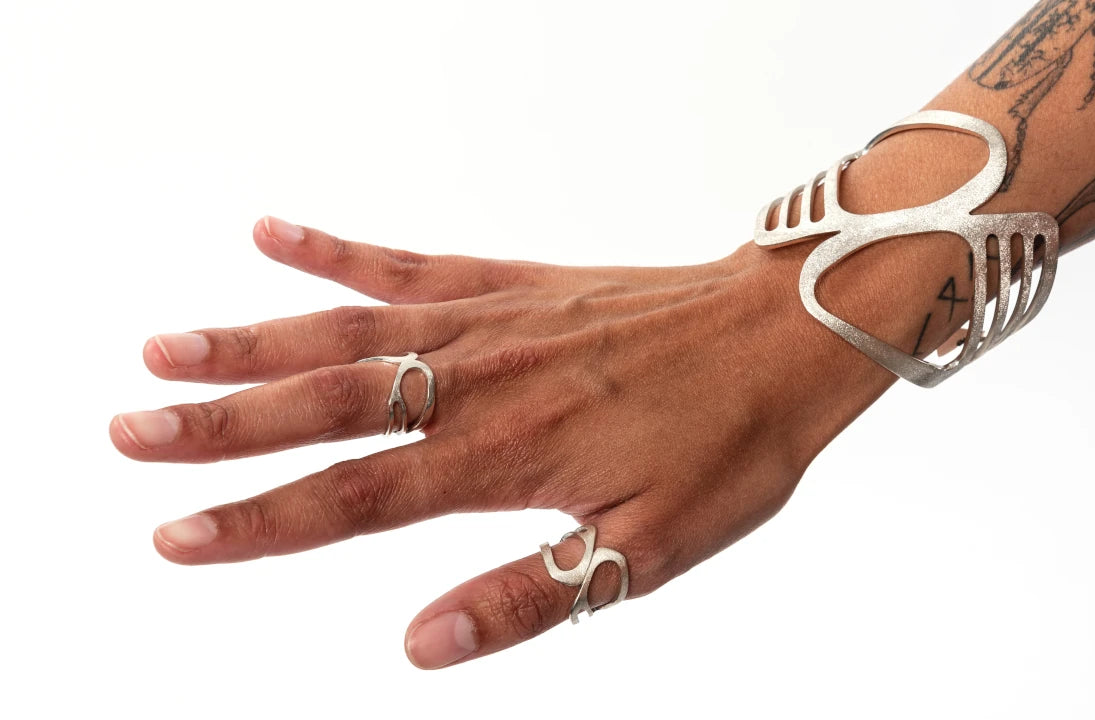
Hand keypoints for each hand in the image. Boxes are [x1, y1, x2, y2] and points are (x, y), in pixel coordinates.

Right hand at [109, 215, 904, 668]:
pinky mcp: (515, 284)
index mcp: (509, 457)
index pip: (358, 498)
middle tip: (128, 431)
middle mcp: (484, 382)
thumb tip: (419, 648)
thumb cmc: (729, 444)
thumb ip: (529, 595)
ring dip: (252, 341)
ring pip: (351, 332)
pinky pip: (412, 263)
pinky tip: (273, 235)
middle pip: (329, 404)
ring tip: (165, 347)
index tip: (178, 532)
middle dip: (220, 424)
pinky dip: (338, 251)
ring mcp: (493, 323)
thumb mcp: (649, 549)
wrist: (785, 334)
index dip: (261, 521)